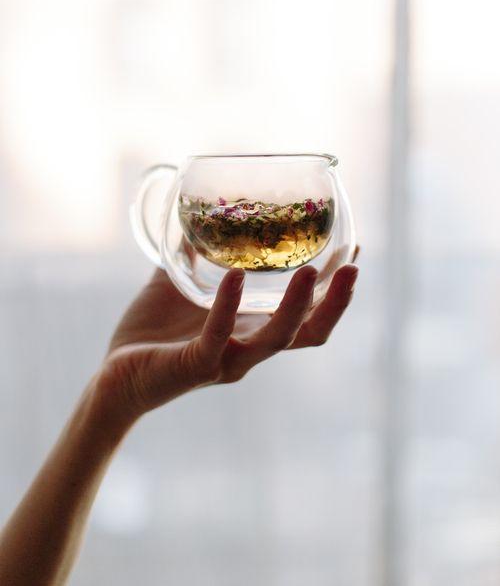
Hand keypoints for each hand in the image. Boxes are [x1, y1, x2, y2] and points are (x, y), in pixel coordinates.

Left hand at [96, 260, 358, 428]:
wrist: (114, 376)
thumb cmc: (151, 333)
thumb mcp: (177, 284)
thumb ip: (190, 254)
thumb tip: (195, 213)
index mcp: (251, 330)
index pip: (307, 314)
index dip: (334, 288)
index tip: (352, 249)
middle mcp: (248, 349)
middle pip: (310, 332)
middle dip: (336, 301)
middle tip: (353, 264)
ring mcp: (226, 361)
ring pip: (277, 339)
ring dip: (299, 306)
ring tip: (311, 270)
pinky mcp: (196, 366)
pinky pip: (218, 337)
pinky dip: (228, 306)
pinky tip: (234, 277)